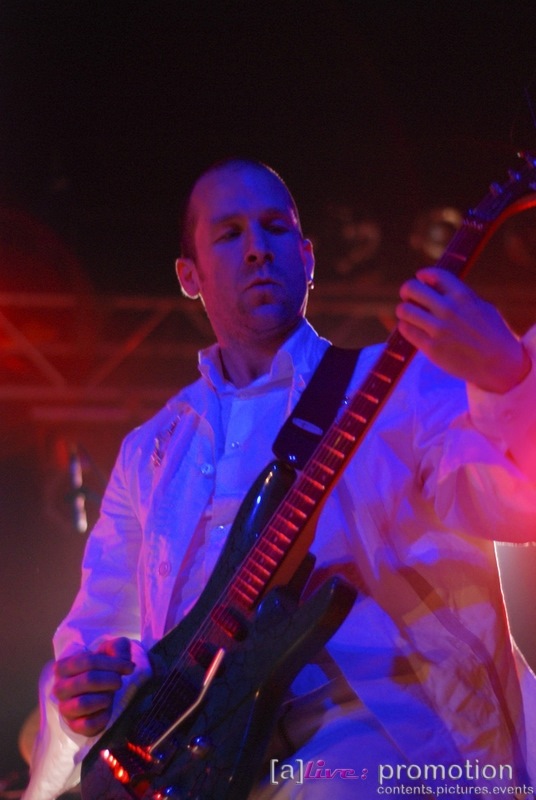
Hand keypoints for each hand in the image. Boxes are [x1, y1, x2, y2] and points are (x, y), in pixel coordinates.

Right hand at [53, 637, 134, 736]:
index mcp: (63, 667)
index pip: (88, 661)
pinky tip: (107, 711)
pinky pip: (88, 724)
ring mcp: (65, 709)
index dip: (113, 663)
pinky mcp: (73, 726)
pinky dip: (103, 717)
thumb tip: (121, 654)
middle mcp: (59, 688)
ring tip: (111, 695)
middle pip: (88, 680)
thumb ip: (117, 647)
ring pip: (84, 703)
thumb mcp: (111, 653)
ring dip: (105, 698)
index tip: (129, 667)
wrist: (100, 694)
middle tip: (119, 682)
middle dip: (111, 680)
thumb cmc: (103, 670)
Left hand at [396, 267, 530, 392]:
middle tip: (408, 297)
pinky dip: (405, 327)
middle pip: (412, 289)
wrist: (498, 364)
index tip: (420, 278)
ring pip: (404, 310)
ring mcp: (439, 329)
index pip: (434, 275)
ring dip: (403, 311)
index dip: (423, 275)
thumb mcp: (482, 307)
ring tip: (409, 315)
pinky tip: (412, 329)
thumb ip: (460, 296)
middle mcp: (449, 309)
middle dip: (407, 291)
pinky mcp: (431, 348)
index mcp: (463, 296)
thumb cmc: (492, 334)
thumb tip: (436, 286)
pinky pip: (406, 331)